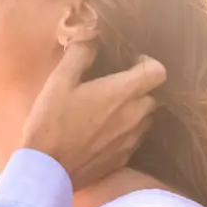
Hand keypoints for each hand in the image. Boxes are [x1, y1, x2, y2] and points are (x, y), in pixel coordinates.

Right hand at [18, 40, 164, 187]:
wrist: (47, 171)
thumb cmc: (51, 123)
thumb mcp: (59, 81)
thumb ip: (80, 54)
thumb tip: (93, 34)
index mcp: (122, 93)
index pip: (158, 72)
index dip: (148, 63)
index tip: (131, 62)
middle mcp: (135, 116)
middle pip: (154, 95)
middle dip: (141, 87)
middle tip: (117, 84)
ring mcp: (131, 140)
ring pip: (147, 119)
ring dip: (135, 110)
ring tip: (111, 108)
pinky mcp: (123, 159)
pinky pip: (135, 139)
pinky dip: (127, 130)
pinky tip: (105, 131)